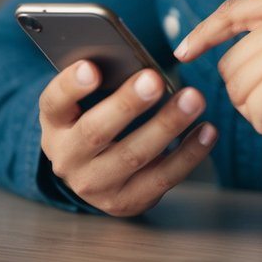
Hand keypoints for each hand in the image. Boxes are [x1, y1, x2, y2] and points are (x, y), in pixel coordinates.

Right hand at [37, 61, 216, 216]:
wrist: (95, 175)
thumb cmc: (96, 120)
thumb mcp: (87, 103)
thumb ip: (103, 81)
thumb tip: (136, 59)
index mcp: (55, 125)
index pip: (54, 103)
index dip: (70, 86)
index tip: (91, 67)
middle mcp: (68, 158)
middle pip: (95, 131)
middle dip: (127, 105)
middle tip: (154, 79)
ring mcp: (95, 185)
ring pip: (132, 156)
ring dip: (166, 126)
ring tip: (193, 98)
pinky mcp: (126, 202)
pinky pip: (162, 178)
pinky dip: (189, 153)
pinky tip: (207, 130)